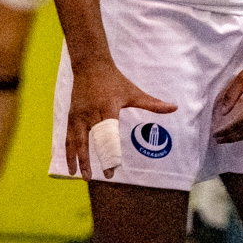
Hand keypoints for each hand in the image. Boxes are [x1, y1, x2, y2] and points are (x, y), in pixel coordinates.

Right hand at [64, 59, 175, 179]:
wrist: (90, 65)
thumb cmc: (115, 80)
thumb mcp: (134, 92)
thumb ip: (152, 103)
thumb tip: (174, 107)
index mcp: (108, 108)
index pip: (110, 135)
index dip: (111, 152)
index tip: (114, 168)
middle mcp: (91, 112)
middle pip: (93, 140)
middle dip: (96, 159)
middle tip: (101, 177)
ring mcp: (79, 115)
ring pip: (76, 140)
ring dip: (78, 159)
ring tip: (80, 176)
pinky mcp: (71, 116)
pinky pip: (68, 137)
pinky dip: (68, 151)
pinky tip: (71, 165)